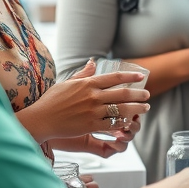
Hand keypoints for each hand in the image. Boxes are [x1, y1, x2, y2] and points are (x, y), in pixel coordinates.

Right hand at [18, 60, 151, 142]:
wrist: (40, 119)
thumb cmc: (51, 101)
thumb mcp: (67, 83)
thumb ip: (83, 74)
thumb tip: (92, 62)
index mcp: (88, 84)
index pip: (115, 78)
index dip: (131, 77)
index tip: (141, 77)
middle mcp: (92, 96)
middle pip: (122, 94)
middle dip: (139, 94)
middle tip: (148, 95)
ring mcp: (92, 111)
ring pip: (121, 109)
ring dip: (137, 108)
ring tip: (145, 108)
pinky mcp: (90, 125)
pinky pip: (112, 124)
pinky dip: (124, 123)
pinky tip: (131, 122)